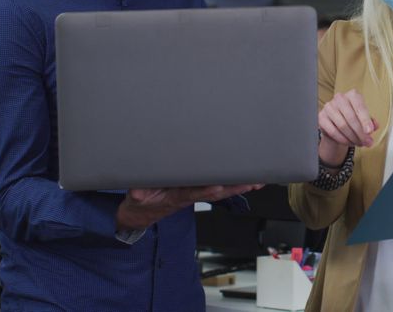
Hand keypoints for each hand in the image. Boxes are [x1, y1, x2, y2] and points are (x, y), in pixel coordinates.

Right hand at [116, 184, 261, 230]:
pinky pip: (218, 186)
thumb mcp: (135, 198)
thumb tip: (137, 193)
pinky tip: (248, 181)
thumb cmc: (141, 202)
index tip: (217, 186)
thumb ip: (137, 194)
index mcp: (176, 197)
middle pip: (215, 192)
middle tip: (251, 182)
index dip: (205, 190)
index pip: (193, 194)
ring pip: (221, 190)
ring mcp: (195, 193)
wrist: (142, 212)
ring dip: (239, 186)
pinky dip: (233, 184)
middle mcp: (190, 196)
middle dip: (233, 187)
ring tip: (257, 181)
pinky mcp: (197, 189)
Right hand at [318, 90, 376, 166]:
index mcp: (353, 95)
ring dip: (353, 138)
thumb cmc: (352, 118)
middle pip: (351, 117)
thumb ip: (371, 122)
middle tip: (367, 142)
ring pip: (342, 126)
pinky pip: (333, 131)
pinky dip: (343, 139)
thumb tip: (375, 126)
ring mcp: (329, 107)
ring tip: (359, 143)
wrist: (336, 123)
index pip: (360, 107)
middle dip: (360, 133)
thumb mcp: (364, 118)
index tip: (370, 131)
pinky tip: (349, 142)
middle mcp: (340, 98)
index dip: (365, 120)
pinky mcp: (321, 117)